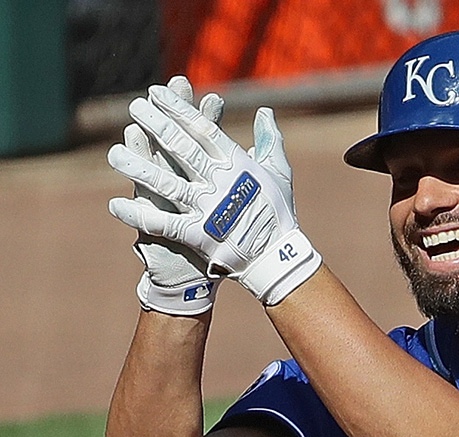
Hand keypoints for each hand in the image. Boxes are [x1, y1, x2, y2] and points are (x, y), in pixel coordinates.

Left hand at [107, 84, 320, 305]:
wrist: (277, 257)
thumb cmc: (278, 212)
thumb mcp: (279, 172)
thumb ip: (270, 139)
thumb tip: (265, 111)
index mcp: (238, 165)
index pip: (204, 130)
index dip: (179, 109)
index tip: (157, 93)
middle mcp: (220, 183)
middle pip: (182, 149)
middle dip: (156, 125)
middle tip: (135, 106)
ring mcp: (207, 209)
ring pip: (166, 183)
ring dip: (138, 168)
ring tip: (114, 153)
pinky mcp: (197, 235)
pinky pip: (162, 223)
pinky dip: (138, 215)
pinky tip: (116, 205)